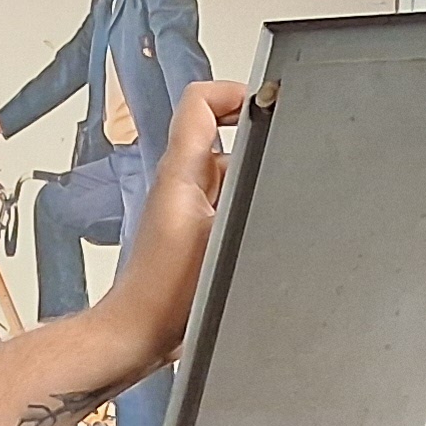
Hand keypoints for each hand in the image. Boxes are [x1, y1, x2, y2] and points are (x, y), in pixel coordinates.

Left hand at [93, 78, 250, 370]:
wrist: (140, 333)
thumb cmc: (164, 294)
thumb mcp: (218, 238)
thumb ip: (242, 200)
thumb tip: (272, 177)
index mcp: (179, 173)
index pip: (199, 103)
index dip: (233, 92)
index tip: (265, 102)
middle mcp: (178, 185)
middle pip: (218, 137)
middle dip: (255, 139)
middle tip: (284, 150)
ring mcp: (184, 210)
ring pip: (225, 174)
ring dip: (252, 178)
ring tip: (278, 196)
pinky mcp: (191, 237)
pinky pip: (223, 206)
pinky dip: (244, 210)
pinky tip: (262, 236)